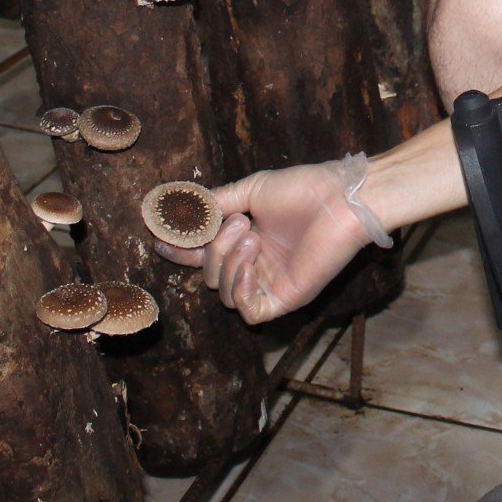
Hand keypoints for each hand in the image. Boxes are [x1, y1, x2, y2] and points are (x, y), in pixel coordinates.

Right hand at [154, 160, 376, 323]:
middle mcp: (257, 265)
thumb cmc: (305, 190)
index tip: (160, 239)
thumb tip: (189, 211)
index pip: (205, 254)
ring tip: (251, 235)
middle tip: (239, 223)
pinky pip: (249, 311)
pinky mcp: (286, 298)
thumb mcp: (253, 191)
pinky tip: (251, 262)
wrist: (341, 199)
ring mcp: (271, 284)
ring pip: (225, 294)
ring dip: (228, 263)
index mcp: (248, 241)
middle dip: (213, 250)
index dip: (181, 251)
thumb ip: (220, 203)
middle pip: (210, 275)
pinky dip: (241, 289)